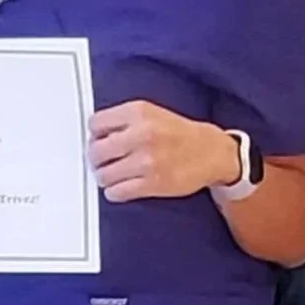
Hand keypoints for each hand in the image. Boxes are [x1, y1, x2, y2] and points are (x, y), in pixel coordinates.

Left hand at [89, 101, 239, 204]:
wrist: (212, 152)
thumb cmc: (179, 134)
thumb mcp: (151, 113)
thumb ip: (122, 120)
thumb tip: (92, 136)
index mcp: (138, 112)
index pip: (95, 124)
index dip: (96, 135)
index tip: (100, 140)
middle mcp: (141, 134)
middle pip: (95, 151)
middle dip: (97, 158)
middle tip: (104, 161)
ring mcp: (146, 160)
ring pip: (103, 174)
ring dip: (105, 177)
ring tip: (115, 175)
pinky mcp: (152, 183)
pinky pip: (116, 192)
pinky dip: (115, 192)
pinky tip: (123, 186)